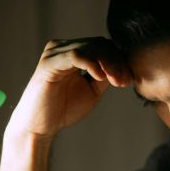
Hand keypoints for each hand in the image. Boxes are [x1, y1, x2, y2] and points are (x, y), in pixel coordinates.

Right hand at [11, 37, 131, 139]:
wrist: (41, 126)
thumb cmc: (63, 109)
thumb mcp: (92, 91)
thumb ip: (105, 77)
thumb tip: (122, 67)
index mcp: (73, 52)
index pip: (103, 47)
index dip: (119, 62)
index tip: (128, 81)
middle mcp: (63, 48)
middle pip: (99, 44)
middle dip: (116, 63)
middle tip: (124, 82)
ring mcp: (55, 53)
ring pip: (90, 47)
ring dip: (107, 64)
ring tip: (115, 81)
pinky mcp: (49, 63)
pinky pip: (75, 55)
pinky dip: (91, 63)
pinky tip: (99, 77)